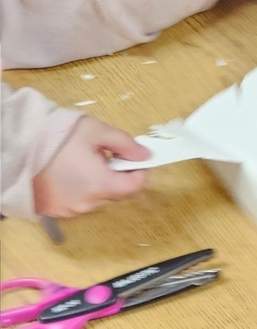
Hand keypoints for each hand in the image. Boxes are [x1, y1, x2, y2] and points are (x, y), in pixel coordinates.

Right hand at [32, 117, 149, 217]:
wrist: (22, 149)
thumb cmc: (61, 137)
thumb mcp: (98, 132)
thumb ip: (125, 144)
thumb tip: (146, 155)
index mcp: (99, 184)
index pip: (134, 187)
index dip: (140, 172)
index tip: (136, 158)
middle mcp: (86, 204)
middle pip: (116, 194)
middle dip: (119, 175)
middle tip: (108, 154)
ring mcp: (70, 211)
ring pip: (98, 199)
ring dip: (101, 183)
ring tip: (86, 162)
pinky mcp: (56, 212)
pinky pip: (80, 203)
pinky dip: (84, 190)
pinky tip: (73, 173)